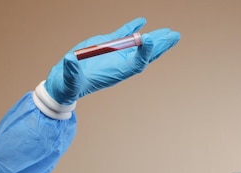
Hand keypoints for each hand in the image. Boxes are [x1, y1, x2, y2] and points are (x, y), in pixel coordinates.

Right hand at [45, 17, 179, 104]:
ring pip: (138, 44)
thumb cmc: (69, 84)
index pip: (136, 63)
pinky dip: (132, 27)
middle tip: (174, 35)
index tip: (148, 39)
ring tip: (168, 31)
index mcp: (116, 72)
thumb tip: (70, 60)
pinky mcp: (107, 44)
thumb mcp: (70, 80)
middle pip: (145, 54)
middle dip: (160, 45)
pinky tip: (142, 20)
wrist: (65, 81)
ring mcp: (115, 53)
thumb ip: (71, 71)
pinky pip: (123, 34)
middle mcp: (120, 63)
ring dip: (153, 37)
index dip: (145, 52)